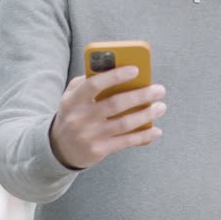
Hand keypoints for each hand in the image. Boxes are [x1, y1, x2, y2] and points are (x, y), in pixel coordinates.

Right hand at [49, 66, 165, 169]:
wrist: (60, 148)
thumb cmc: (73, 115)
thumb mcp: (72, 97)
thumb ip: (88, 82)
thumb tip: (118, 71)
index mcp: (73, 100)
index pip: (95, 84)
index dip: (116, 76)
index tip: (136, 70)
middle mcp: (81, 118)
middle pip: (116, 104)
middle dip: (141, 95)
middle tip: (159, 90)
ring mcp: (90, 135)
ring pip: (124, 123)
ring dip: (146, 115)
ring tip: (161, 107)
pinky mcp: (99, 150)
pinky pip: (125, 142)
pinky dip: (143, 136)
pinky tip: (156, 130)